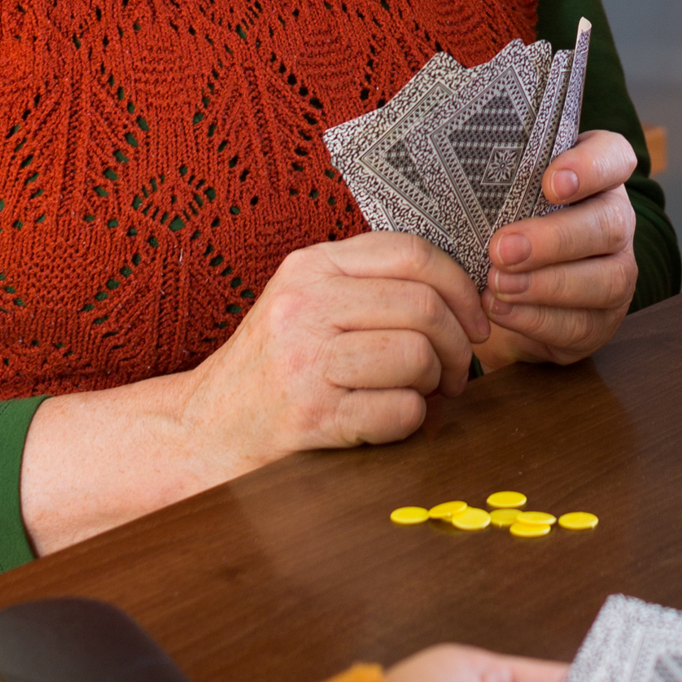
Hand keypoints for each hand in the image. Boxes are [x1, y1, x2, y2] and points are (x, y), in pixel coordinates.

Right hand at [171, 230, 488, 470]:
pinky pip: (401, 411)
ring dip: (435, 383)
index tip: (476, 319)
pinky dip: (411, 420)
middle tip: (457, 371)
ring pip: (417, 356)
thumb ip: (369, 286)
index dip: (460, 286)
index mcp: (310, 267)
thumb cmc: (272, 368)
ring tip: (421, 394)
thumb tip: (463, 295)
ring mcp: (304, 361)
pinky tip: (389, 419)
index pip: (412, 253)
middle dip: (460, 345)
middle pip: (424, 306)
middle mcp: (304, 305)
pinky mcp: (311, 417)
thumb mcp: (306, 302)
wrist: (205, 429)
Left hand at [479, 129, 639, 366]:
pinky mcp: (602, 320)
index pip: (614, 158)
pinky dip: (536, 319)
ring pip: (605, 280)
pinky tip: (500, 308)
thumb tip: (453, 160)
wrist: (518, 279)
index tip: (550, 182)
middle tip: (503, 248)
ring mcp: (617, 273)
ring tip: (497, 283)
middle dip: (554, 239)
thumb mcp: (509, 187)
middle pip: (608, 225)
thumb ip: (502, 172)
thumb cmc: (510, 216)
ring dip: (546, 285)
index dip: (589, 169)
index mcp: (600, 175)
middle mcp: (617, 220)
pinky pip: (580, 324)